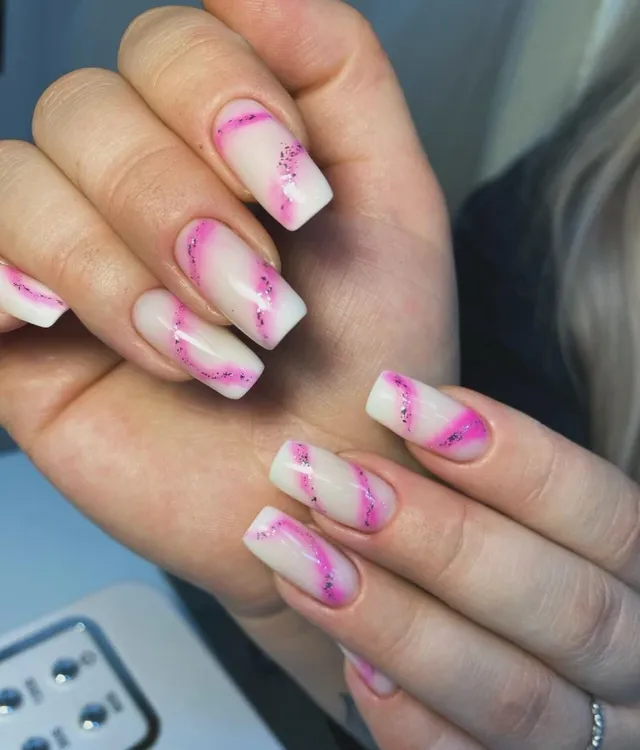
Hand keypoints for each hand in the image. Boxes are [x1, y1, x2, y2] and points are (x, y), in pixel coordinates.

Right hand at [0, 0, 451, 621]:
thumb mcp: (393, 204)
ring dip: (118, 269)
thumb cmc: (379, 357)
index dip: (220, 101)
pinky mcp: (26, 347)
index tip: (299, 203)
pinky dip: (5, 281)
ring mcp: (73, 265)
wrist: (344, 484)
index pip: (166, 45)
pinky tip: (64, 325)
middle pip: (88, 110)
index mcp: (217, 148)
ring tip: (210, 354)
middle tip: (261, 305)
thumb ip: (337, 76)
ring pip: (22, 185)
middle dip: (177, 206)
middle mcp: (136, 191)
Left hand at [246, 371, 639, 748]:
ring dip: (392, 620)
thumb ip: (483, 472)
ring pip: (512, 696)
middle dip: (436, 538)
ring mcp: (586, 734)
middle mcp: (631, 661)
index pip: (603, 512)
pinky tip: (345, 659)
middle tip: (329, 480)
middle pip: (561, 606)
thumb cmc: (518, 557)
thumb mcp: (531, 515)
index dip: (511, 455)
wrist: (544, 665)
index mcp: (639, 575)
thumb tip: (400, 403)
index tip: (400, 400)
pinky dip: (405, 716)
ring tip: (295, 552)